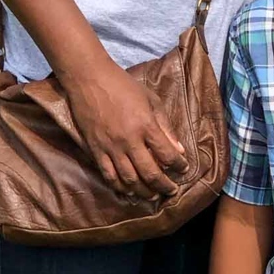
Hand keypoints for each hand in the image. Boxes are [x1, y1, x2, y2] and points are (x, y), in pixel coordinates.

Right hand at [63, 59, 187, 198]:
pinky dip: (120, 187)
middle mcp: (129, 140)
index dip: (179, 166)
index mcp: (146, 126)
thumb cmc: (124, 86)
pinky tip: (128, 191)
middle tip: (171, 190)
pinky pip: (108, 175)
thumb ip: (166, 127)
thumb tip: (180, 151)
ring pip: (129, 179)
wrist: (90, 79)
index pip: (168, 154)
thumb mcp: (151, 100)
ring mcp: (111, 147)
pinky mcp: (96, 150)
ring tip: (152, 195)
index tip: (183, 169)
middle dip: (164, 186)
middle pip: (150, 173)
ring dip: (143, 191)